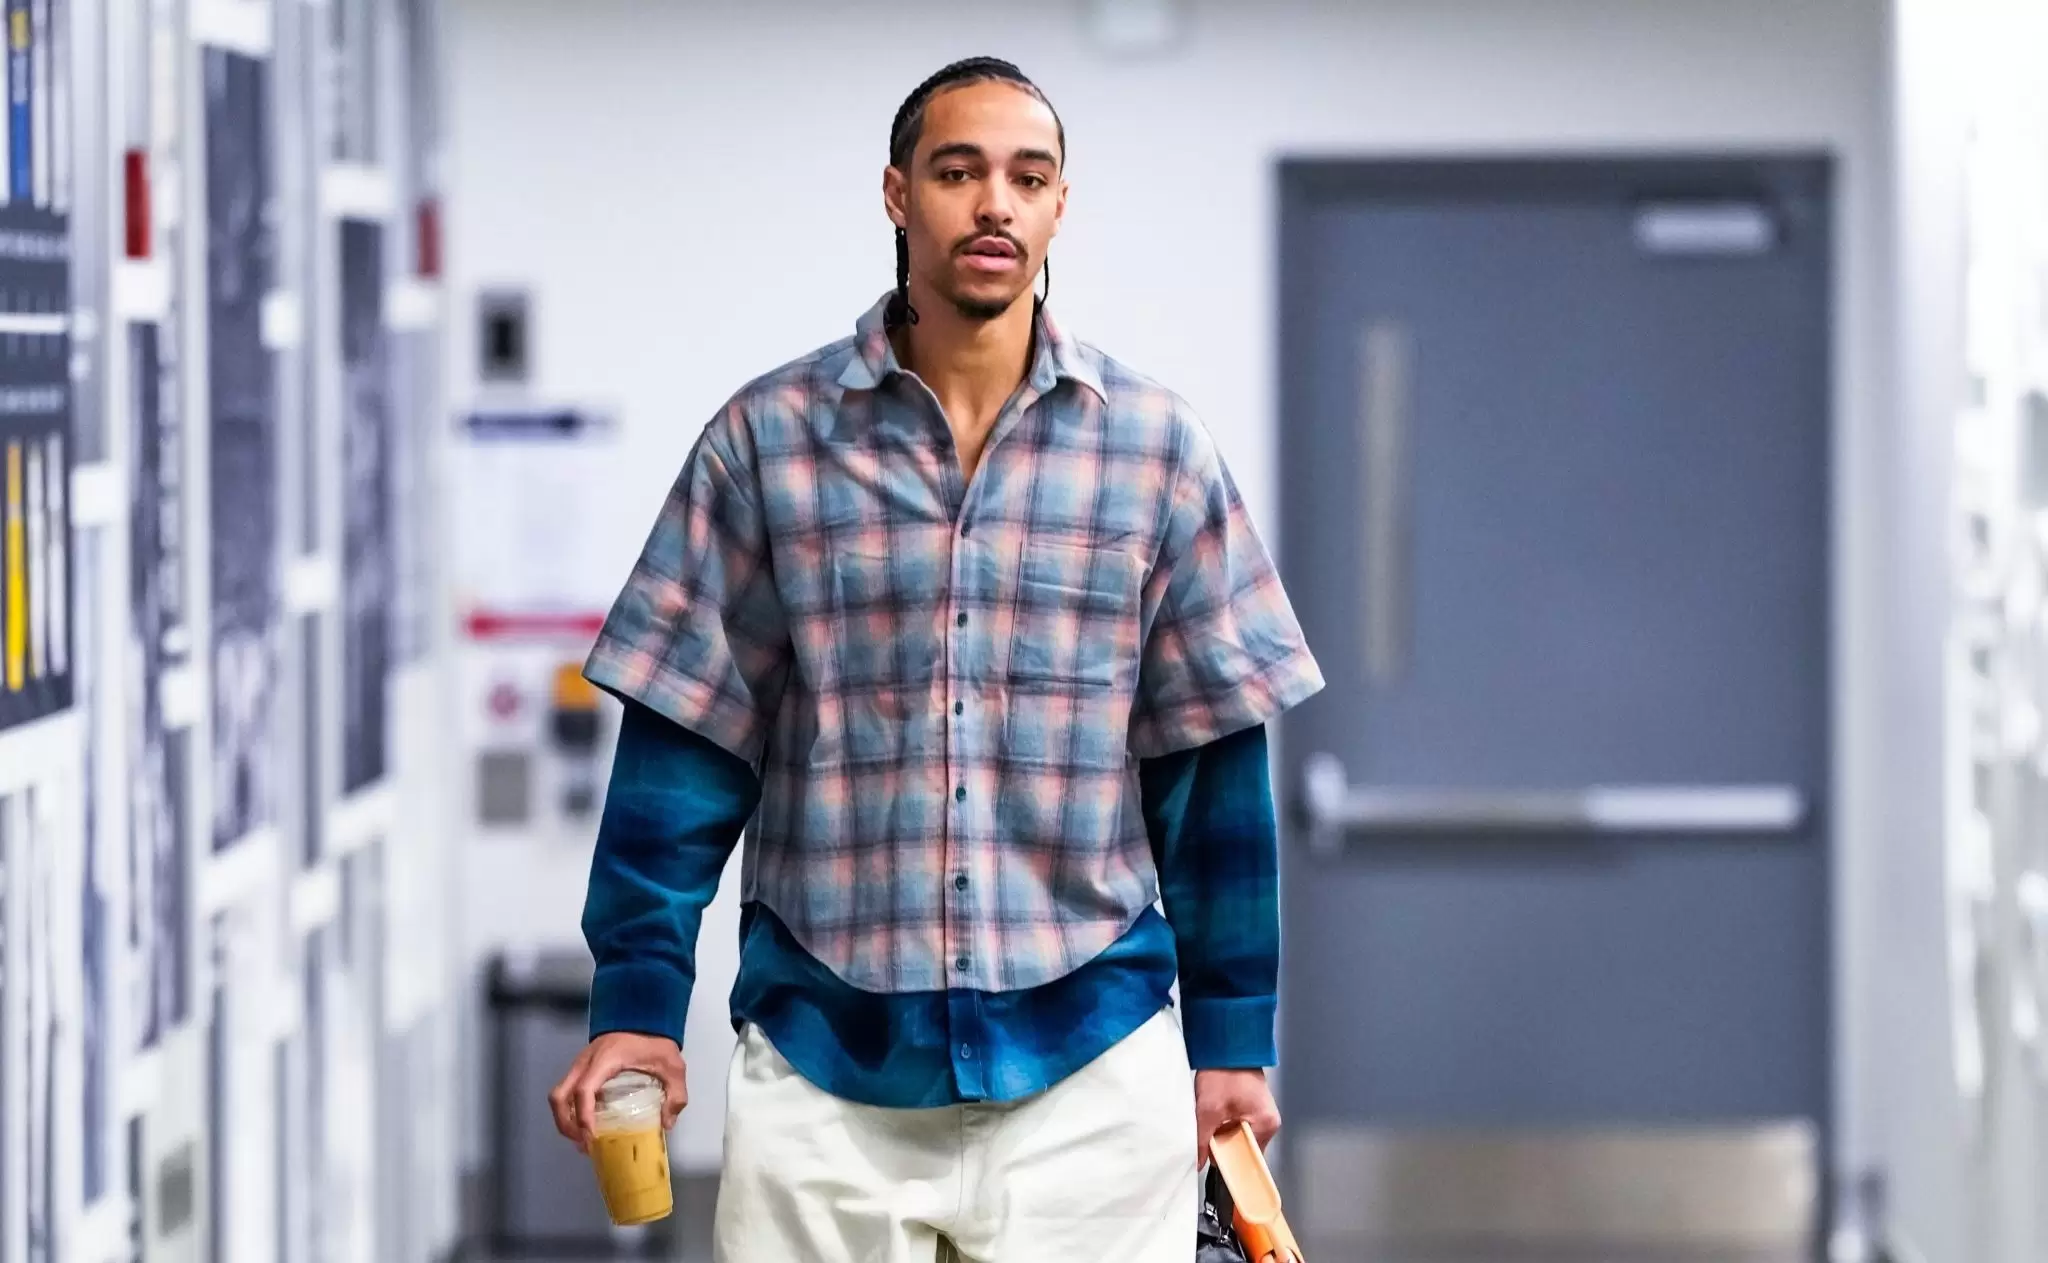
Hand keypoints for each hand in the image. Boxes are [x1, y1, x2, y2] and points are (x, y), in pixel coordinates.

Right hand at [548, 1032, 687, 1154]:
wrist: (644, 1014)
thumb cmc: (655, 1039)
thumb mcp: (673, 1067)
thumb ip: (675, 1095)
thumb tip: (666, 1123)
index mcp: (605, 1060)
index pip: (583, 1090)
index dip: (583, 1117)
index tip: (590, 1137)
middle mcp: (586, 1062)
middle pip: (559, 1096)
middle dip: (566, 1124)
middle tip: (584, 1144)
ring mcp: (580, 1064)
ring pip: (559, 1095)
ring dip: (566, 1120)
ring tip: (584, 1139)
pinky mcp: (582, 1068)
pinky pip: (567, 1091)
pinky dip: (571, 1110)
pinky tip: (588, 1124)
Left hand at [1194, 1067, 1280, 1167]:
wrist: (1226, 1044)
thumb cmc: (1224, 1071)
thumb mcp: (1208, 1109)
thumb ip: (1202, 1140)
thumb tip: (1198, 1162)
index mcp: (1266, 1125)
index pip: (1249, 1159)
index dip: (1228, 1160)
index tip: (1212, 1159)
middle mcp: (1268, 1121)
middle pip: (1243, 1148)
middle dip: (1223, 1145)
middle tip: (1208, 1134)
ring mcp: (1261, 1113)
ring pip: (1239, 1136)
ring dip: (1223, 1133)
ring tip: (1211, 1120)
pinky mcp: (1252, 1106)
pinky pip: (1239, 1125)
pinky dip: (1225, 1123)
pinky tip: (1216, 1114)